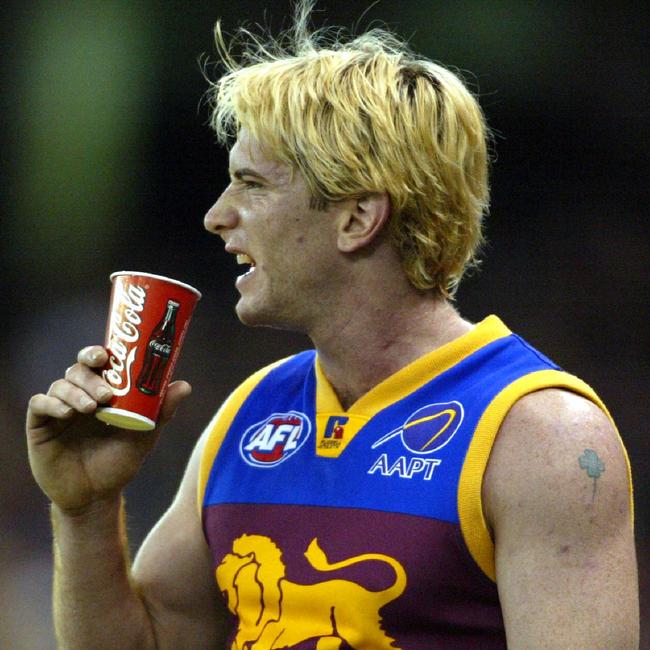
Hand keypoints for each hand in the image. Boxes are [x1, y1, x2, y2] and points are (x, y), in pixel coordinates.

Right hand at [26, 345, 190, 514]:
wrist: (95, 496)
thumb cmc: (119, 462)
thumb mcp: (144, 436)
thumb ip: (162, 411)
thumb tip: (185, 386)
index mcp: (101, 391)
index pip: (96, 362)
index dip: (97, 353)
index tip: (106, 355)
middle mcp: (78, 395)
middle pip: (77, 370)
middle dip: (90, 375)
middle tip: (106, 391)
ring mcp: (57, 410)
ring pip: (60, 385)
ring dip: (76, 392)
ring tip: (92, 407)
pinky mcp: (39, 426)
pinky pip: (39, 404)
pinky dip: (52, 404)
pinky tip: (67, 413)